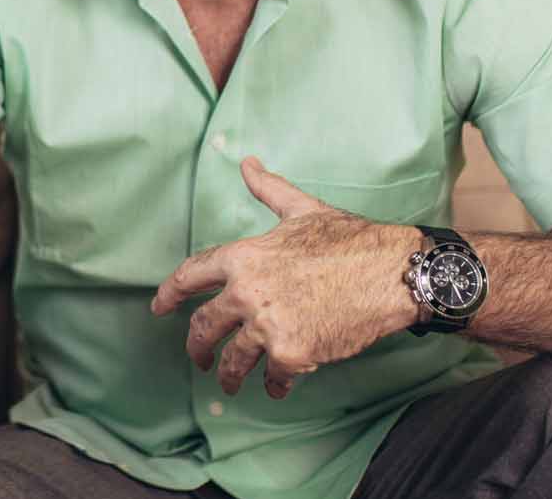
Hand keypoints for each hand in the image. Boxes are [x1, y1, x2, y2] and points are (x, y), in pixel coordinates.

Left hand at [149, 157, 423, 398]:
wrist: (392, 274)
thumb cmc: (351, 240)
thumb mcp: (302, 209)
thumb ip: (269, 190)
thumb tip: (247, 163)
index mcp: (243, 257)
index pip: (189, 277)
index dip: (169, 294)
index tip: (159, 309)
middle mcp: (246, 293)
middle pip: (204, 327)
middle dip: (197, 348)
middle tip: (199, 360)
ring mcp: (267, 326)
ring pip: (233, 360)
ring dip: (230, 376)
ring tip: (231, 384)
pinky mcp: (292, 353)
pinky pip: (273, 376)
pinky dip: (275, 385)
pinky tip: (277, 388)